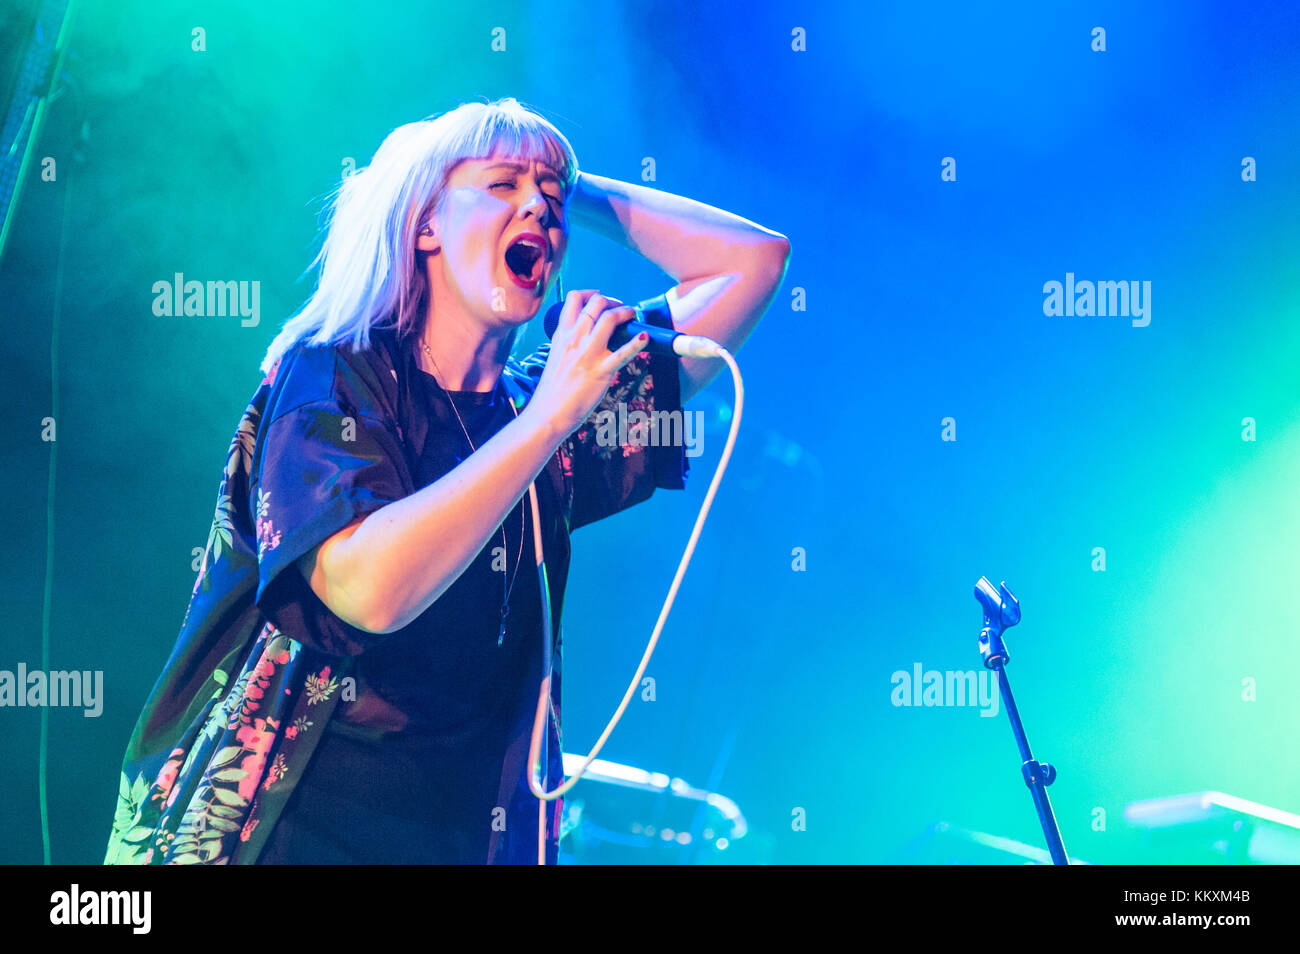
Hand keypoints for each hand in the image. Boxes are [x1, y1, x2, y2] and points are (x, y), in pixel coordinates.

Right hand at [528, 290, 648, 438]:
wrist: (548, 412)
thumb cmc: (553, 388)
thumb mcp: (557, 356)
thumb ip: (571, 343)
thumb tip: (589, 336)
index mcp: (562, 333)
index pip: (574, 298)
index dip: (592, 293)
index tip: (601, 300)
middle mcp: (575, 338)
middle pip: (596, 302)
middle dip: (613, 301)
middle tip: (621, 309)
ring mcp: (588, 353)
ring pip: (610, 319)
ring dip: (626, 312)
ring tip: (633, 316)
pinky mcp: (601, 371)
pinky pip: (623, 353)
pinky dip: (638, 343)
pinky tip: (646, 338)